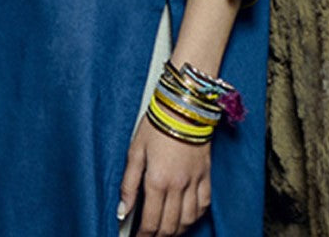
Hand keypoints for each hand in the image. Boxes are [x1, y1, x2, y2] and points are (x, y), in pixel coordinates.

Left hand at [118, 117, 210, 235]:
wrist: (183, 106)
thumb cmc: (156, 124)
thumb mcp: (135, 151)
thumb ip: (128, 184)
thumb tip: (122, 211)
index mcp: (157, 181)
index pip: (150, 222)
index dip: (143, 236)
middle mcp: (178, 186)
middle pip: (169, 226)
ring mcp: (194, 182)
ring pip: (188, 220)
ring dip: (176, 231)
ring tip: (166, 233)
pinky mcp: (206, 175)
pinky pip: (204, 205)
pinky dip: (195, 217)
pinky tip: (187, 218)